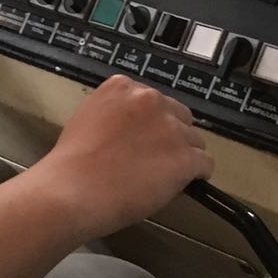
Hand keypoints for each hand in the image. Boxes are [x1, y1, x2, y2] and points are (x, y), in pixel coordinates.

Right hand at [32, 75, 214, 239]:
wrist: (72, 190)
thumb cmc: (71, 164)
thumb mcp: (88, 119)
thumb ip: (114, 115)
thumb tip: (131, 130)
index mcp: (124, 88)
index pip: (153, 101)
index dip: (151, 124)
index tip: (142, 140)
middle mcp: (151, 100)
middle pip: (179, 117)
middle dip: (171, 136)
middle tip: (154, 160)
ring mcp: (171, 128)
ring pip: (195, 141)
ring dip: (183, 156)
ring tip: (163, 178)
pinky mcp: (185, 157)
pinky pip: (205, 164)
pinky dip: (197, 175)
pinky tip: (184, 184)